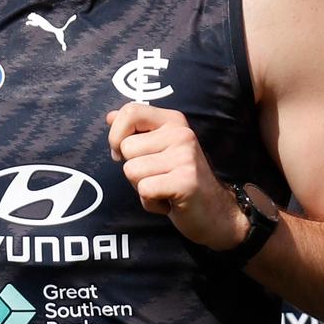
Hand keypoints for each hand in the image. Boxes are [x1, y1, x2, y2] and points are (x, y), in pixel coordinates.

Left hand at [107, 102, 246, 250]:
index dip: (116, 135)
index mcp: (173, 121)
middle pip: (126, 147)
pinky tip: (168, 202)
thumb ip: (134, 130)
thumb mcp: (157, 149)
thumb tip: (110, 116)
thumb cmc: (177, 179)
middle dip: (133, 169)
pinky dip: (150, 203)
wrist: (214, 212)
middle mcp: (181, 133)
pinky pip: (144, 190)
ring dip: (141, 187)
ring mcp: (185, 156)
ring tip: (163, 188)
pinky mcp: (186, 181)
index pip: (131, 111)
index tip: (124, 153)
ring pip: (132, 170)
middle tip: (157, 177)